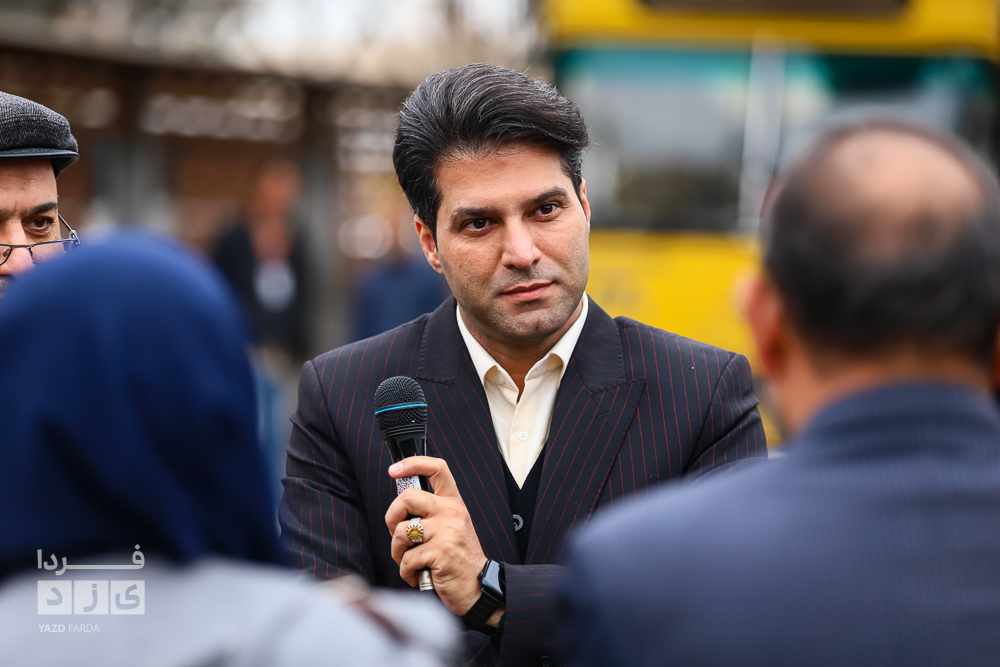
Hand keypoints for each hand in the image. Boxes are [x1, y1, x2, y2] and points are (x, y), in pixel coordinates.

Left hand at [385, 456, 487, 616]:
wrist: (480, 588)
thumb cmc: (458, 560)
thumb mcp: (451, 528)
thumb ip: (431, 514)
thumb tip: (400, 509)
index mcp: (454, 503)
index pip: (437, 469)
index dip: (412, 463)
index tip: (394, 469)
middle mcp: (452, 512)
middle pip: (407, 497)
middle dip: (391, 518)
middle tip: (396, 534)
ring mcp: (447, 531)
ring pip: (400, 532)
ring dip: (397, 552)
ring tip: (410, 562)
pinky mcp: (440, 552)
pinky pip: (406, 559)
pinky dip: (406, 572)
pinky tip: (418, 575)